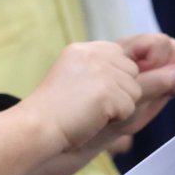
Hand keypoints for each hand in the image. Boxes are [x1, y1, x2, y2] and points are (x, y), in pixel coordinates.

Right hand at [23, 40, 143, 151]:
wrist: (40, 124)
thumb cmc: (55, 108)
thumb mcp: (72, 73)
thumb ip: (96, 66)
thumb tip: (131, 69)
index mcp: (82, 49)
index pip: (118, 53)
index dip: (114, 75)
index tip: (96, 90)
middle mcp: (93, 55)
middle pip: (131, 70)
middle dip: (119, 90)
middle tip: (94, 102)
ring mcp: (101, 71)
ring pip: (134, 90)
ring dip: (119, 105)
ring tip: (93, 110)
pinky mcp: (108, 91)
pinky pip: (130, 107)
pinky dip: (117, 118)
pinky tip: (95, 118)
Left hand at [110, 33, 174, 137]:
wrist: (103, 121)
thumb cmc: (108, 106)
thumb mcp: (126, 96)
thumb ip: (153, 82)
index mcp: (130, 47)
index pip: (161, 42)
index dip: (158, 62)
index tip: (143, 77)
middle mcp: (148, 51)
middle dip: (174, 71)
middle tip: (159, 88)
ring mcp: (160, 63)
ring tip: (167, 92)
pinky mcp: (169, 76)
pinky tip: (172, 93)